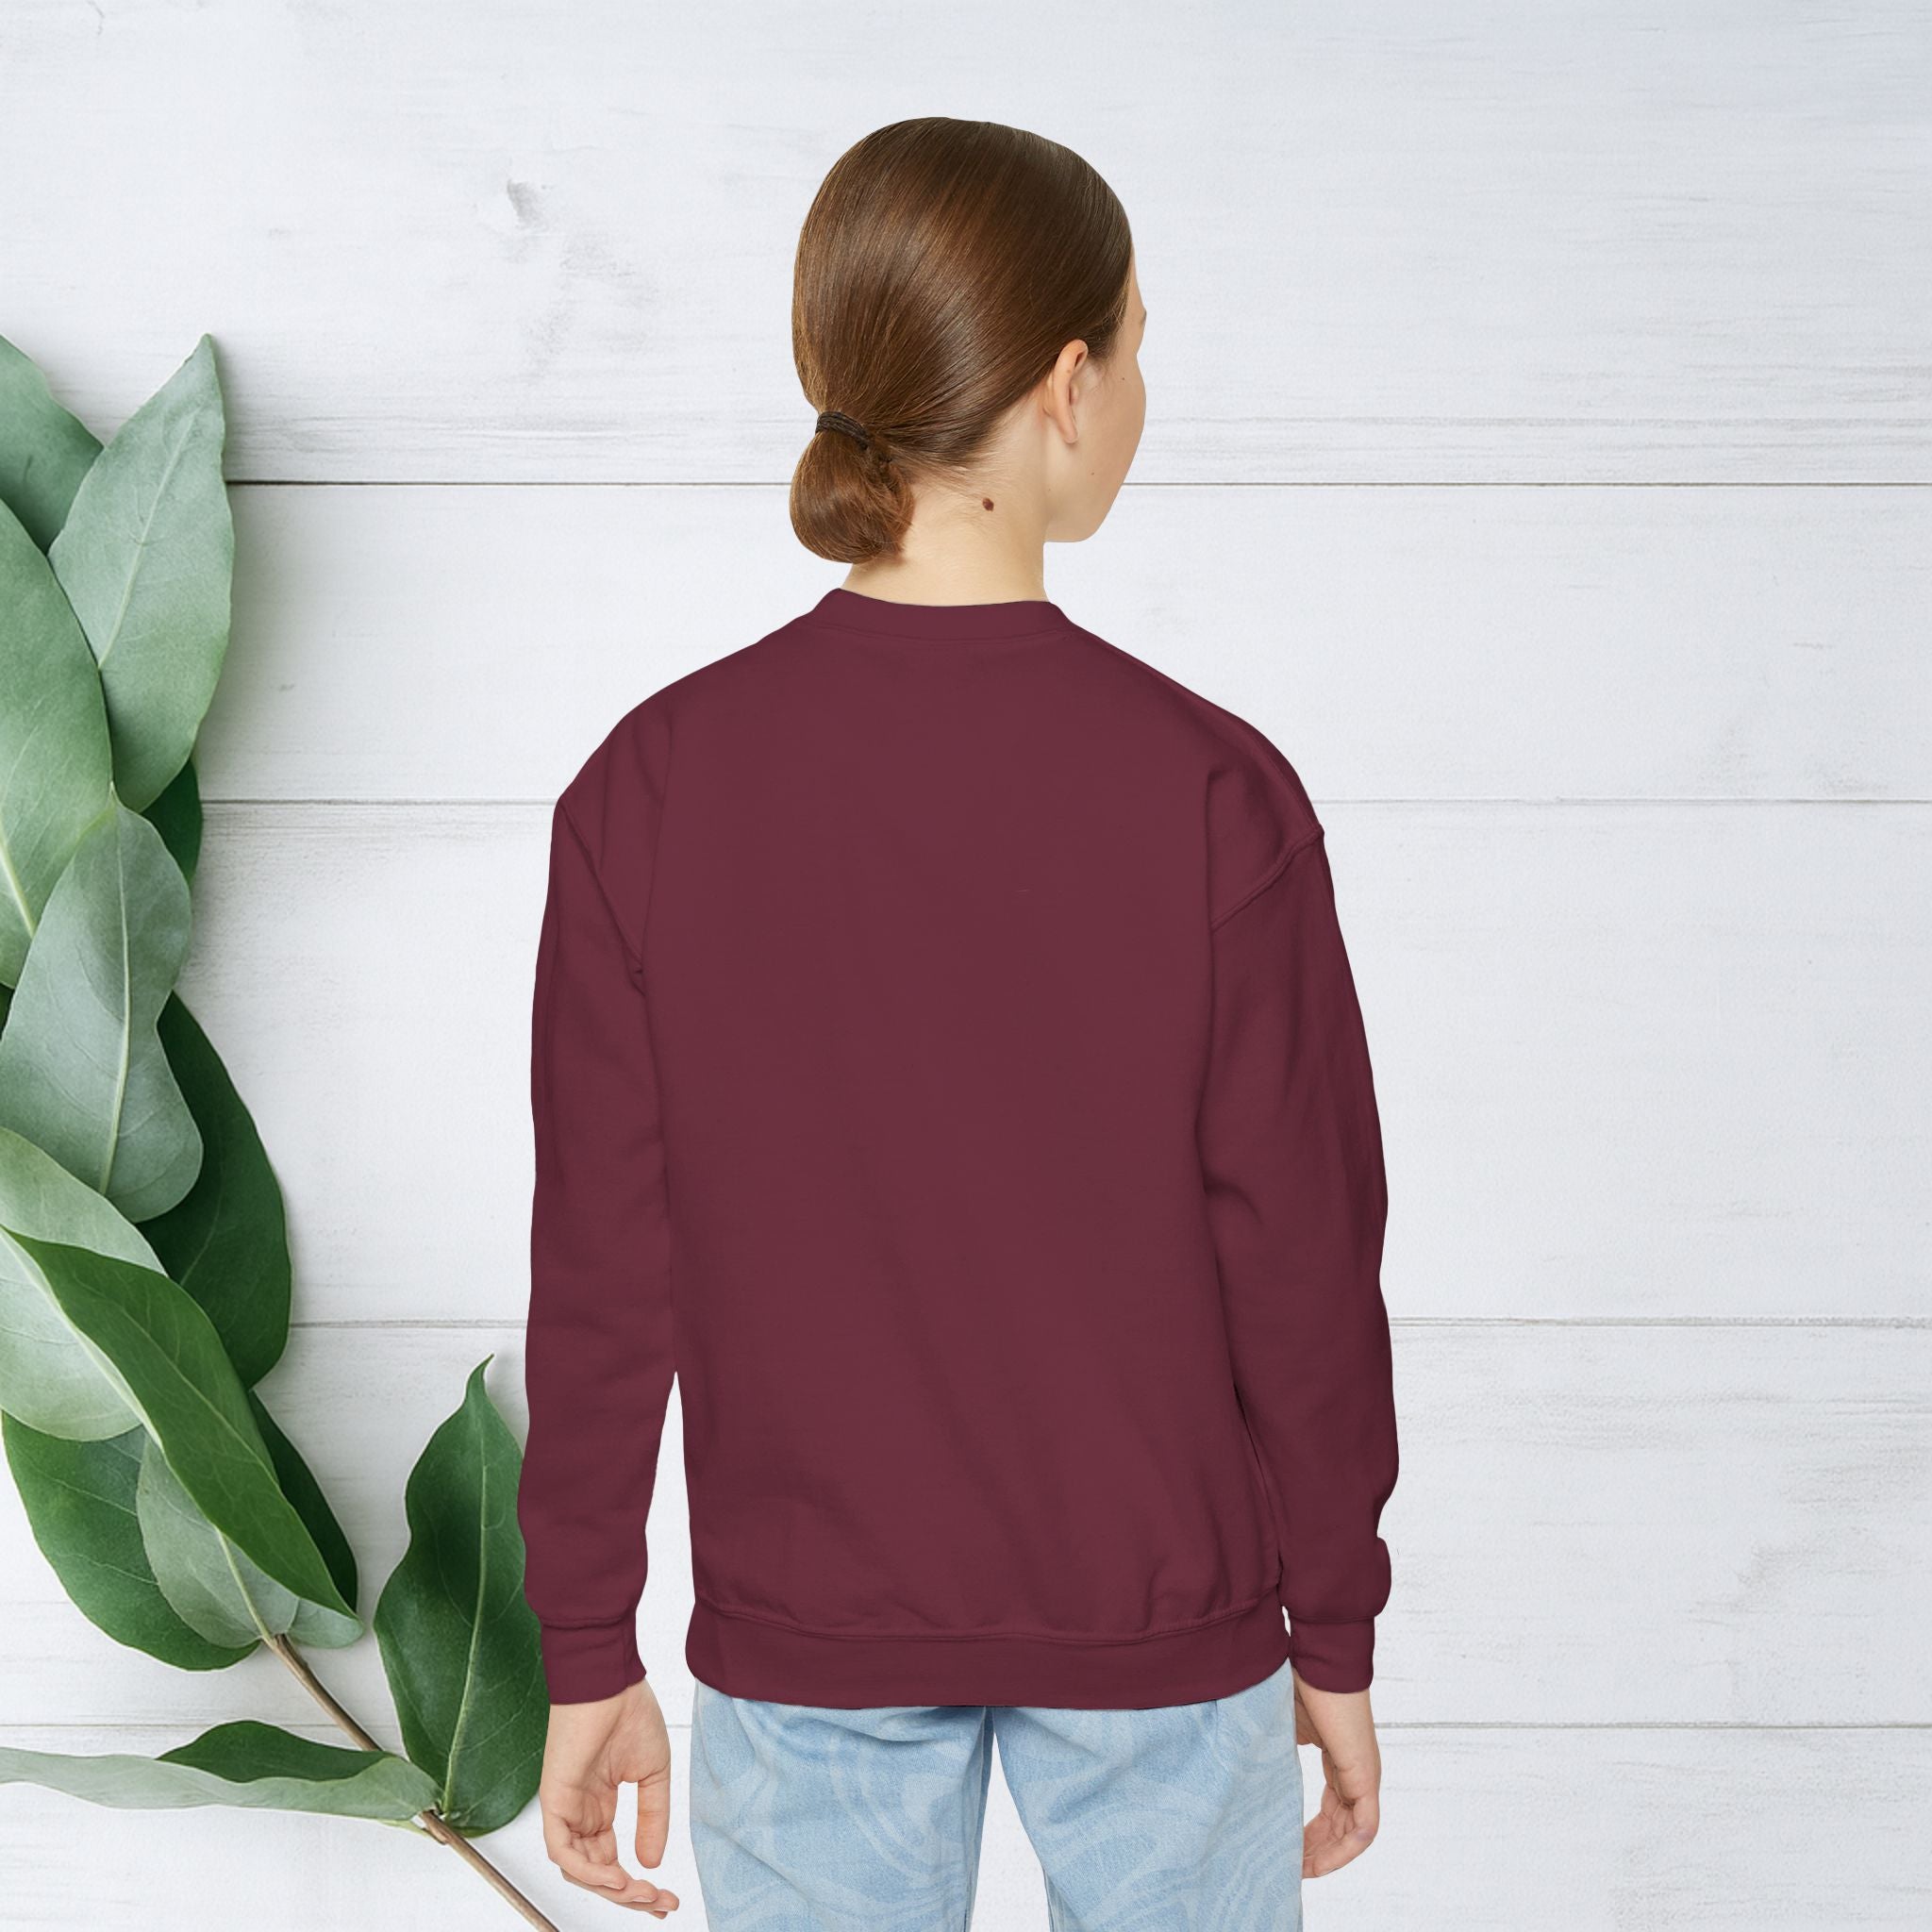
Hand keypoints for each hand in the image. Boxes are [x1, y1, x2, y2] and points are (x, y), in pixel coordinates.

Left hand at [537, 1674, 681, 1914]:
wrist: (612, 1680)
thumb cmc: (630, 1713)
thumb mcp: (653, 1774)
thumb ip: (652, 1819)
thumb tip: (651, 1861)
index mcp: (600, 1805)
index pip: (611, 1859)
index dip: (635, 1884)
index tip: (663, 1898)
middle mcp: (581, 1813)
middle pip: (597, 1872)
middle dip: (627, 1895)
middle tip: (657, 1904)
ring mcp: (566, 1808)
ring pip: (578, 1868)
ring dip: (609, 1887)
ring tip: (640, 1892)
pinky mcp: (554, 1800)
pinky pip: (562, 1850)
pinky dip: (587, 1870)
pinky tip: (616, 1874)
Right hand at [1292, 1668, 1381, 1878]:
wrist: (1319, 1659)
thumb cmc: (1300, 1682)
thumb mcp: (1284, 1728)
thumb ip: (1276, 1754)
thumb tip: (1249, 1773)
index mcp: (1339, 1761)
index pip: (1332, 1811)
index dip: (1311, 1834)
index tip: (1286, 1849)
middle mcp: (1355, 1773)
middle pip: (1341, 1828)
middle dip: (1316, 1852)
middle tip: (1289, 1868)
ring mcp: (1363, 1775)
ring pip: (1353, 1834)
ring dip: (1328, 1857)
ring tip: (1298, 1871)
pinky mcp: (1365, 1775)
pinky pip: (1364, 1828)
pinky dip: (1344, 1850)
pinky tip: (1319, 1862)